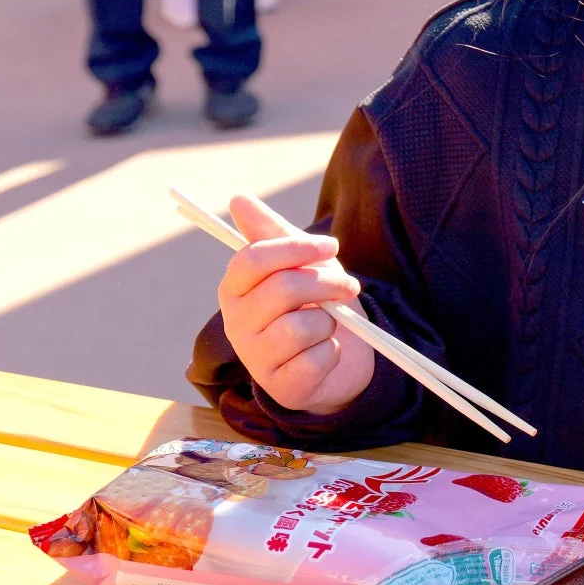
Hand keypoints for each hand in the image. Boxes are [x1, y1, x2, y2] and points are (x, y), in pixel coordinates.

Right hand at [217, 195, 374, 414]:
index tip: (332, 245)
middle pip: (283, 289)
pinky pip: (316, 358)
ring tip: (329, 324)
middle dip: (327, 282)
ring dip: (329, 321)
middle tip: (348, 286)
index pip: (252, 259)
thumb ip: (272, 232)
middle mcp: (236, 324)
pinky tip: (326, 353)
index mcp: (235, 289)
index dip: (295, 249)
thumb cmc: (315, 303)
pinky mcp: (282, 387)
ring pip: (301, 326)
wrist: (341, 358)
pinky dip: (333, 352)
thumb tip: (238, 198)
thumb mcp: (299, 263)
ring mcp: (256, 358)